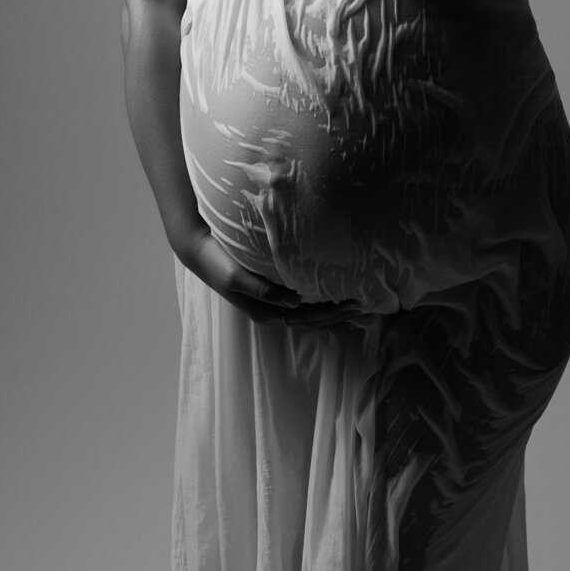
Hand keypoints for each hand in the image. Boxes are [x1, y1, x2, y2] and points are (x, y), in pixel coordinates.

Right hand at [180, 228, 363, 330]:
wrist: (201, 250)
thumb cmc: (218, 262)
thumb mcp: (236, 277)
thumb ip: (263, 291)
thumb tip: (294, 303)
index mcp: (265, 312)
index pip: (306, 318)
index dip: (331, 314)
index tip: (354, 305)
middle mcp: (272, 311)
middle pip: (313, 320)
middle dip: (340, 317)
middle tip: (368, 311)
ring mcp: (273, 303)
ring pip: (311, 314)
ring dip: (335, 314)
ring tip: (361, 313)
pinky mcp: (274, 291)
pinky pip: (304, 303)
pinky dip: (323, 304)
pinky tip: (338, 302)